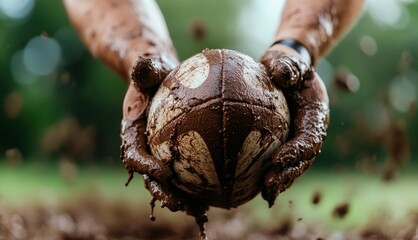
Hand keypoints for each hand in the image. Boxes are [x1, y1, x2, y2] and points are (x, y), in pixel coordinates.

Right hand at [120, 57, 208, 229]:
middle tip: (182, 205)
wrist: (157, 80)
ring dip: (185, 197)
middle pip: (152, 177)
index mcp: (133, 133)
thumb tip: (143, 65)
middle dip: (166, 194)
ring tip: (204, 210)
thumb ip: (143, 68)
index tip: (161, 172)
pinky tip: (225, 187)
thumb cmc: (152, 72)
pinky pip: (190, 169)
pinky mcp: (177, 155)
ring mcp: (161, 155)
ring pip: (172, 181)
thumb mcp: (147, 67)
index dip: (144, 166)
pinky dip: (204, 181)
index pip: (133, 153)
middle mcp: (145, 149)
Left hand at [260, 44, 329, 206]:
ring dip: (279, 181)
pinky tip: (248, 186)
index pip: (309, 137)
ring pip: (291, 166)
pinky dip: (266, 174)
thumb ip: (288, 66)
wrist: (286, 70)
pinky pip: (276, 161)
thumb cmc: (287, 64)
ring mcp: (297, 140)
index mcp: (315, 115)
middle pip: (302, 160)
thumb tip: (280, 72)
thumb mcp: (289, 61)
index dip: (297, 151)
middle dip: (287, 175)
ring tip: (264, 194)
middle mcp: (309, 132)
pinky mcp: (284, 143)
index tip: (278, 159)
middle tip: (269, 186)